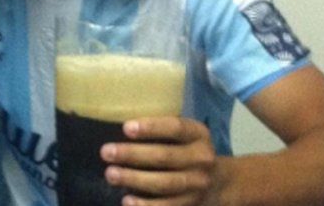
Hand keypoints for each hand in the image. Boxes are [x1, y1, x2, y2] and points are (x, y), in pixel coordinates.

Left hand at [101, 117, 215, 205]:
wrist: (218, 182)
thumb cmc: (184, 149)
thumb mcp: (182, 134)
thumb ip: (158, 129)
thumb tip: (114, 124)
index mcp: (198, 134)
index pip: (176, 128)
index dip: (151, 127)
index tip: (125, 128)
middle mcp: (202, 159)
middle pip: (166, 156)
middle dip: (133, 154)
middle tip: (106, 151)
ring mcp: (198, 184)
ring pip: (165, 183)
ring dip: (134, 179)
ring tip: (110, 174)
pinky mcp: (192, 204)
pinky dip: (146, 205)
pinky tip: (127, 200)